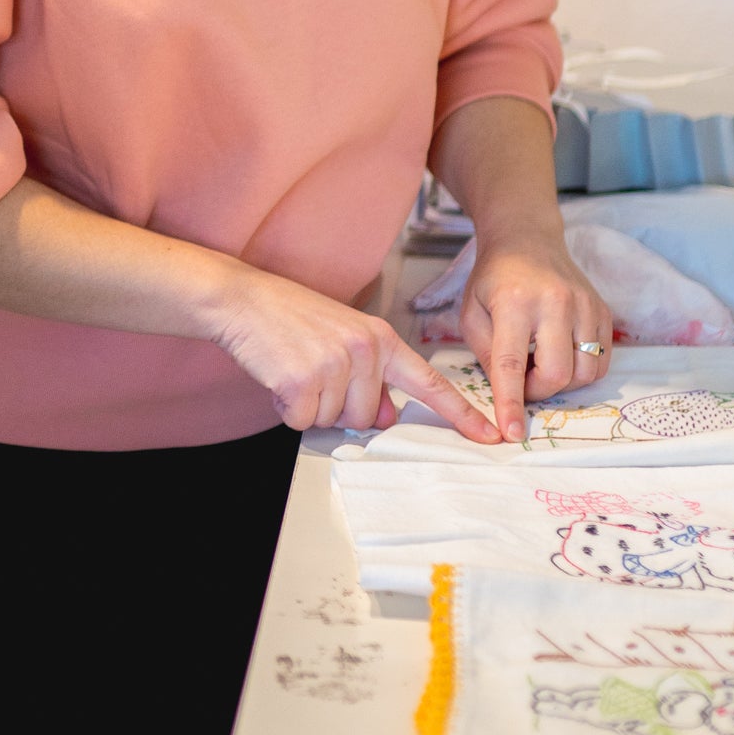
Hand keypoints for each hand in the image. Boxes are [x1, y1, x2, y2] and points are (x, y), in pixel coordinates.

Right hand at [206, 266, 499, 442]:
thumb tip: (384, 416)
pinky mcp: (302, 380)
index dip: (461, 413)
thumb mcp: (343, 339)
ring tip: (295, 369)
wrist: (242, 299)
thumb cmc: (290, 318)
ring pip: (335, 421)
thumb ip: (371, 376)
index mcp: (380, 338)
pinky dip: (288, 408)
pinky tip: (280, 377)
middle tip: (314, 373)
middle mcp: (365, 350)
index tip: (491, 435)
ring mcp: (334, 364)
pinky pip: (304, 421)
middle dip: (339, 407)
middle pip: (368, 417)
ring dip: (311, 406)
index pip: (429, 382)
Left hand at [458, 223, 612, 442]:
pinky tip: (561, 353)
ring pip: (585, 373)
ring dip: (561, 383)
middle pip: (558, 374)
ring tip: (541, 362)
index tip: (511, 433)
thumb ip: (486, 355)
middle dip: (538, 392)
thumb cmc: (494, 280)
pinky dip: (581, 371)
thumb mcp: (471, 313)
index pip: (512, 363)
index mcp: (515, 302)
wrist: (528, 240)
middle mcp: (556, 302)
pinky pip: (601, 362)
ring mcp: (586, 305)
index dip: (511, 403)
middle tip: (523, 380)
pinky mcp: (603, 311)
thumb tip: (507, 397)